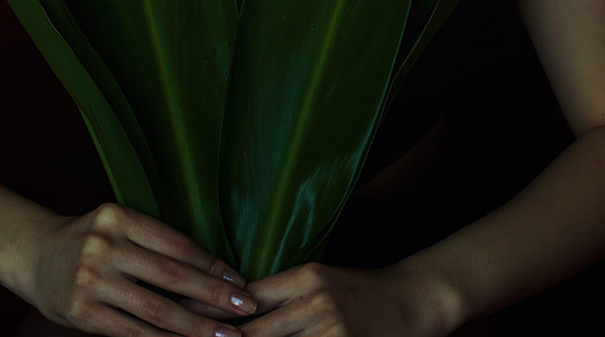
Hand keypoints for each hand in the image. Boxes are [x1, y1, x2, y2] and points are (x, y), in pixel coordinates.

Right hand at [20, 203, 257, 334]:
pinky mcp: (82, 312)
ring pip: (155, 309)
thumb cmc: (86, 240)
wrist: (33, 255)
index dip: (210, 264)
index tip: (239, 281)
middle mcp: (104, 245)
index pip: (175, 243)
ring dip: (196, 327)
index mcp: (118, 216)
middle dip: (214, 296)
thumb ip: (151, 244)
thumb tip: (210, 271)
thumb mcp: (115, 226)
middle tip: (247, 308)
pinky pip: (132, 333)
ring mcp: (91, 280)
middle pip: (171, 275)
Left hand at [238, 262, 448, 336]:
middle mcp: (315, 300)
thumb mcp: (321, 280)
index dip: (218, 310)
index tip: (190, 315)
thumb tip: (241, 304)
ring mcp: (331, 328)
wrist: (414, 299)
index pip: (250, 295)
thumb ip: (285, 293)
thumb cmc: (362, 289)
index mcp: (305, 276)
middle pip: (257, 329)